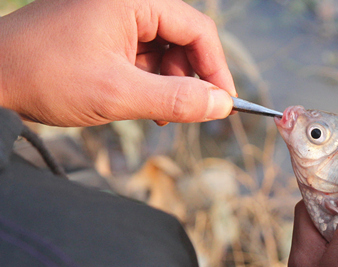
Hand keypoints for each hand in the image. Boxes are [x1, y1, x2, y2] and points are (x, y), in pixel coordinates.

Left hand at [0, 0, 234, 125]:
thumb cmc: (44, 75)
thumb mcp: (119, 93)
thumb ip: (176, 99)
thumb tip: (220, 105)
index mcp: (131, 0)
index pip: (197, 29)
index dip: (216, 69)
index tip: (223, 104)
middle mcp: (125, 3)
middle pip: (183, 38)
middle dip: (192, 78)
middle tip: (191, 113)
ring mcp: (111, 18)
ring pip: (164, 50)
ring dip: (171, 84)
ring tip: (162, 114)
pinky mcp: (101, 35)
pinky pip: (142, 56)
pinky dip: (150, 82)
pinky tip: (145, 105)